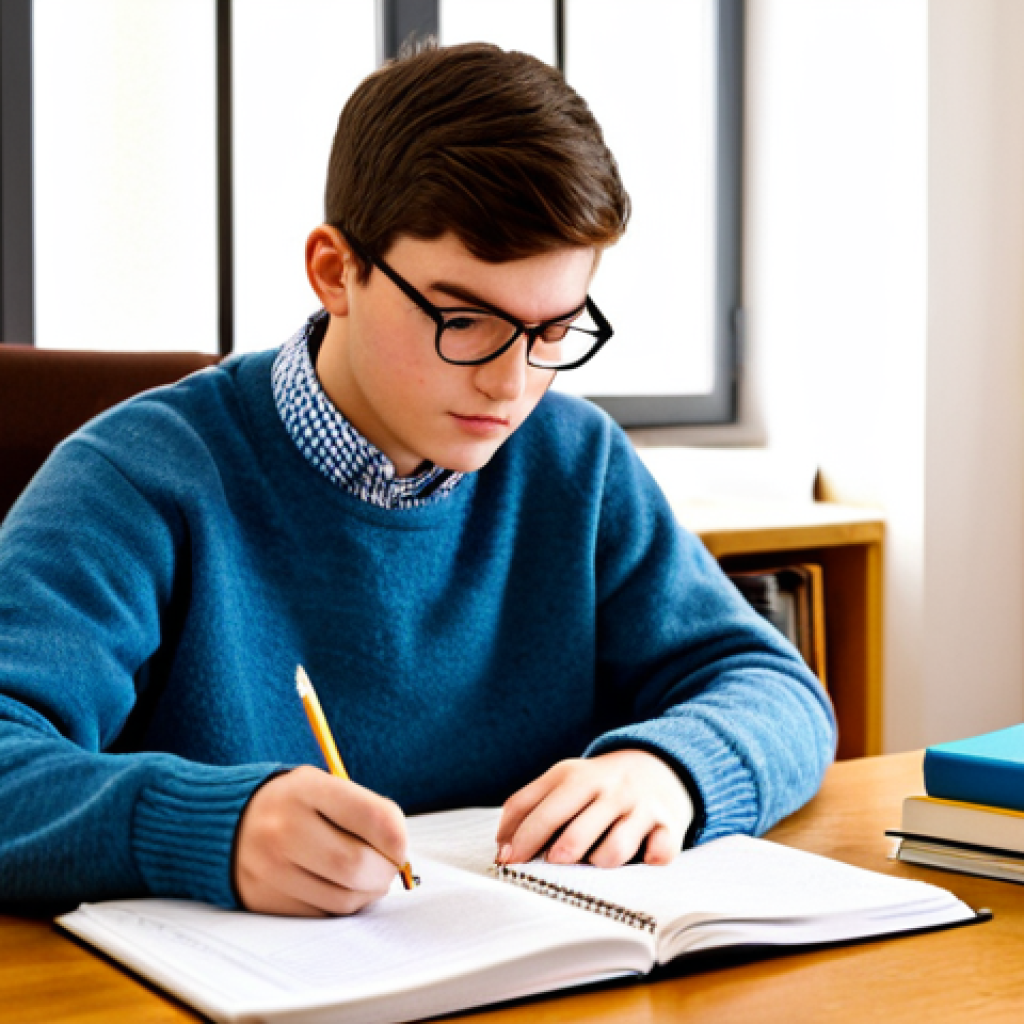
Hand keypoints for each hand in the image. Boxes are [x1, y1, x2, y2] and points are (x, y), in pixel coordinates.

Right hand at [233, 765, 406, 915]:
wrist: (224, 823)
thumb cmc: (292, 804)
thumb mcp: (323, 787)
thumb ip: (365, 812)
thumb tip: (401, 856)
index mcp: (307, 789)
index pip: (374, 818)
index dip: (399, 839)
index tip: (400, 846)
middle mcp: (284, 828)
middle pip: (357, 865)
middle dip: (385, 872)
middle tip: (388, 868)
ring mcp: (270, 868)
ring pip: (343, 898)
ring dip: (367, 893)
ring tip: (365, 878)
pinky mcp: (263, 900)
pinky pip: (320, 914)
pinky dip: (340, 905)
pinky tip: (338, 887)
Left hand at [495, 750, 693, 868]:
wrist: (660, 764)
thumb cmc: (598, 785)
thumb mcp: (563, 781)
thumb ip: (527, 806)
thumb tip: (501, 848)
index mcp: (574, 776)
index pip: (538, 812)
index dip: (519, 842)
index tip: (508, 863)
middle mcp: (607, 788)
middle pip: (573, 835)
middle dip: (558, 857)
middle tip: (554, 864)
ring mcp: (639, 806)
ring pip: (613, 851)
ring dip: (601, 863)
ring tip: (598, 858)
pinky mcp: (669, 824)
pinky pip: (658, 854)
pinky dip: (649, 860)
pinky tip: (643, 855)